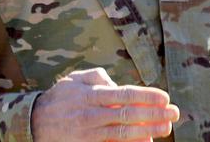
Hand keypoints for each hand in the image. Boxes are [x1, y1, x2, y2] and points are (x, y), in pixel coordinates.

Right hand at [30, 67, 179, 141]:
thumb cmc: (60, 98)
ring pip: (123, 133)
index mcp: (91, 95)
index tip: (165, 96)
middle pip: (128, 115)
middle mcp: (91, 114)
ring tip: (165, 128)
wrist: (35, 123)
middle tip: (174, 113)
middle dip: (153, 114)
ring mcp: (90, 134)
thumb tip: (118, 83)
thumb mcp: (75, 79)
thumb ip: (98, 77)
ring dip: (147, 131)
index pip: (124, 94)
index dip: (146, 96)